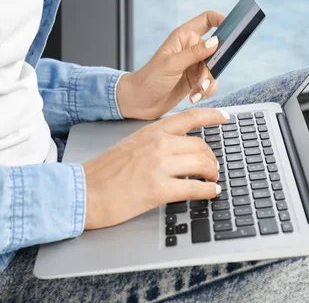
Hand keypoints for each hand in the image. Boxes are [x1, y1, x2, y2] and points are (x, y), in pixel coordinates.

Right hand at [82, 108, 228, 229]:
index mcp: (152, 131)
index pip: (190, 117)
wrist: (82, 191)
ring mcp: (159, 166)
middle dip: (212, 159)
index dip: (212, 116)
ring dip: (213, 174)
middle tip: (213, 169)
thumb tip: (179, 148)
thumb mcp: (132, 145)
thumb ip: (156, 142)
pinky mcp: (158, 189)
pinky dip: (209, 191)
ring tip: (212, 181)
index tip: (225, 117)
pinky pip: (195, 188)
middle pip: (202, 146)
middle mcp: (159, 144)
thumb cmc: (104, 172)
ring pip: (203, 165)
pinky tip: (211, 192)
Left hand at [117, 11, 225, 119]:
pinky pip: (212, 82)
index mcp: (184, 36)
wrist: (140, 102)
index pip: (208, 20)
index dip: (222, 19)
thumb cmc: (150, 79)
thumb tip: (216, 41)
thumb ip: (195, 53)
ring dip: (208, 82)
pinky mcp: (196, 79)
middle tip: (206, 77)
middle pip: (218, 49)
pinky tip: (194, 96)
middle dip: (215, 66)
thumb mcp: (172, 64)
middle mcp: (192, 48)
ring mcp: (195, 64)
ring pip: (216, 69)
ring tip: (196, 92)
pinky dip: (206, 90)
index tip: (234, 29)